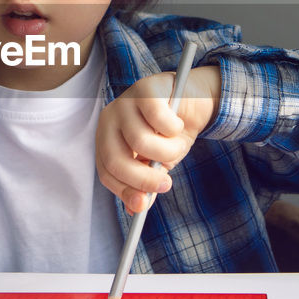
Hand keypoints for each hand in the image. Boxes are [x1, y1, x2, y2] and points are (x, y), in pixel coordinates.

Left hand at [96, 64, 219, 213]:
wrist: (193, 102)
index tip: (143, 204)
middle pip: (116, 158)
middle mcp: (109, 119)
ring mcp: (125, 102)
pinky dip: (174, 129)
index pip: (106, 171)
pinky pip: (158, 120)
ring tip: (178, 146)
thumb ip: (145, 185)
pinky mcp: (145, 89)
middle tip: (166, 185)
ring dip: (167, 151)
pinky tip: (178, 124)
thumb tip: (136, 210)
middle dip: (143, 178)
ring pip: (140, 141)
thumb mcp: (157, 165)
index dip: (124, 190)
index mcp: (107, 139)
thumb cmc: (170, 136)